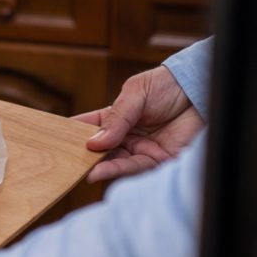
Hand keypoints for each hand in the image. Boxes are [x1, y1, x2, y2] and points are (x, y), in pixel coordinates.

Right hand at [73, 66, 204, 182]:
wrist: (202, 89)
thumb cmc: (168, 85)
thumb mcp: (135, 93)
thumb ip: (117, 118)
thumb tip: (94, 142)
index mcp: (118, 118)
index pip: (91, 128)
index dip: (73, 134)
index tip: (54, 142)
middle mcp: (129, 136)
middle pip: (102, 150)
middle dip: (85, 157)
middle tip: (67, 163)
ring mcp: (145, 149)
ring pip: (117, 162)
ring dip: (101, 167)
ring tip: (85, 171)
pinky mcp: (162, 160)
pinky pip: (137, 169)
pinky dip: (119, 171)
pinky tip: (101, 171)